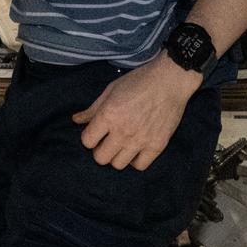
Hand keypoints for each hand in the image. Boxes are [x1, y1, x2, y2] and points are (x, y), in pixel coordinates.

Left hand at [71, 55, 203, 170]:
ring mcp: (140, 140)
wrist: (170, 80)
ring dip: (117, 156)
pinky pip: (140, 166)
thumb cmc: (139, 81)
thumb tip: (76, 120)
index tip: (96, 132)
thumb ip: (93, 108)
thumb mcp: (111, 90)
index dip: (89, 137)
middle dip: (100, 149)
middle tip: (107, 140)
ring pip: (118, 164)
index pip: (87, 141)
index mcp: (109, 115)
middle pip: (101, 158)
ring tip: (122, 144)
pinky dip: (135, 160)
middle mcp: (122, 131)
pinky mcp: (157, 145)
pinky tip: (136, 149)